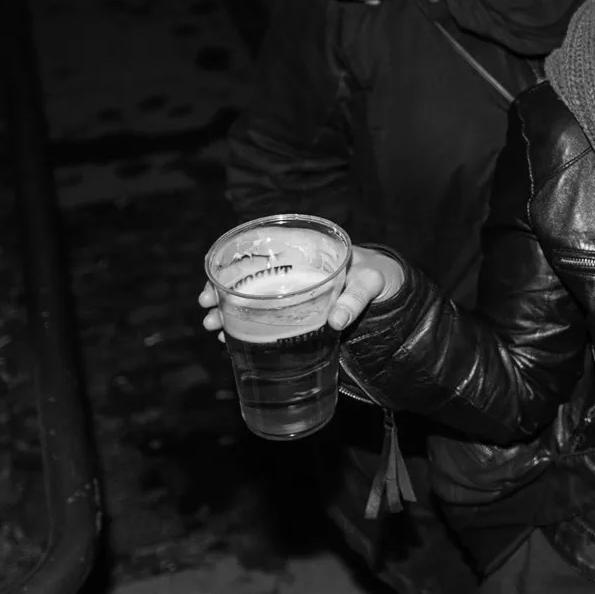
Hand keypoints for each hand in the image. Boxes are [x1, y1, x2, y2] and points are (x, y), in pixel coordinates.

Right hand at [197, 246, 404, 339]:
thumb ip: (357, 298)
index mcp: (302, 254)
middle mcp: (290, 272)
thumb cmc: (376, 276)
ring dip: (227, 312)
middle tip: (207, 312)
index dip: (228, 266)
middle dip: (220, 294)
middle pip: (245, 279)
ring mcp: (289, 293)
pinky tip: (230, 340)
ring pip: (249, 300)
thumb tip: (337, 321)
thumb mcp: (370, 282)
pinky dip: (245, 327)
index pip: (255, 253)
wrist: (387, 288)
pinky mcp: (295, 314)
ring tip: (213, 327)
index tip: (212, 285)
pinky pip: (264, 318)